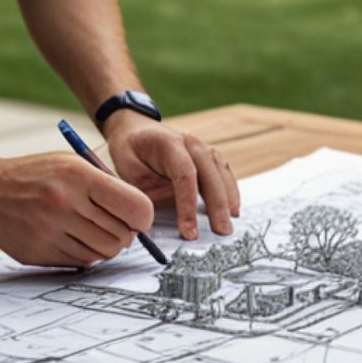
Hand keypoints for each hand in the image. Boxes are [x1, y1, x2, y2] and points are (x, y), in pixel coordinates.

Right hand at [0, 152, 153, 267]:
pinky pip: (81, 262)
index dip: (143, 217)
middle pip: (122, 235)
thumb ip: (105, 186)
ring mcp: (51, 231)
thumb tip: (140, 217)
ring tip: (93, 231)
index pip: (135, 207)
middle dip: (125, 233)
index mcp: (78, 176)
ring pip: (104, 253)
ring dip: (106, 246)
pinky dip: (85, 254)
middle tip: (114, 225)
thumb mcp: (70, 164)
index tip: (138, 218)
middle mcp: (65, 204)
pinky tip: (72, 237)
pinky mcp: (40, 253)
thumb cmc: (34, 175)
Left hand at [102, 112, 240, 239]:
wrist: (135, 129)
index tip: (189, 232)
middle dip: (216, 206)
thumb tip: (153, 226)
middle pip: (210, 174)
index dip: (189, 206)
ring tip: (228, 225)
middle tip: (220, 232)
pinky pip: (223, 172)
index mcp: (168, 144)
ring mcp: (201, 147)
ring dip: (227, 200)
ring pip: (220, 172)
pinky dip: (230, 190)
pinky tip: (233, 209)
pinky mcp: (207, 155)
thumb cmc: (130, 153)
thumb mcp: (128, 174)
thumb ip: (144, 195)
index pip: (185, 175)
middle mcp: (190, 143)